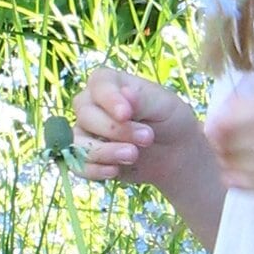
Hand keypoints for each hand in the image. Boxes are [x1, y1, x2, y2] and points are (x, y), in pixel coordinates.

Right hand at [73, 67, 202, 187]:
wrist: (175, 151)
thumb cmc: (168, 118)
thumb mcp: (163, 104)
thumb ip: (142, 99)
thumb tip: (125, 92)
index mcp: (109, 83)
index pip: (98, 85)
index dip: (109, 100)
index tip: (126, 114)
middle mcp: (91, 105)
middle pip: (86, 115)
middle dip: (115, 130)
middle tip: (147, 138)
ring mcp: (86, 132)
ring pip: (78, 142)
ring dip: (105, 152)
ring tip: (133, 156)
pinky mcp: (88, 157)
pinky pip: (79, 165)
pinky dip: (94, 170)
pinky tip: (114, 171)